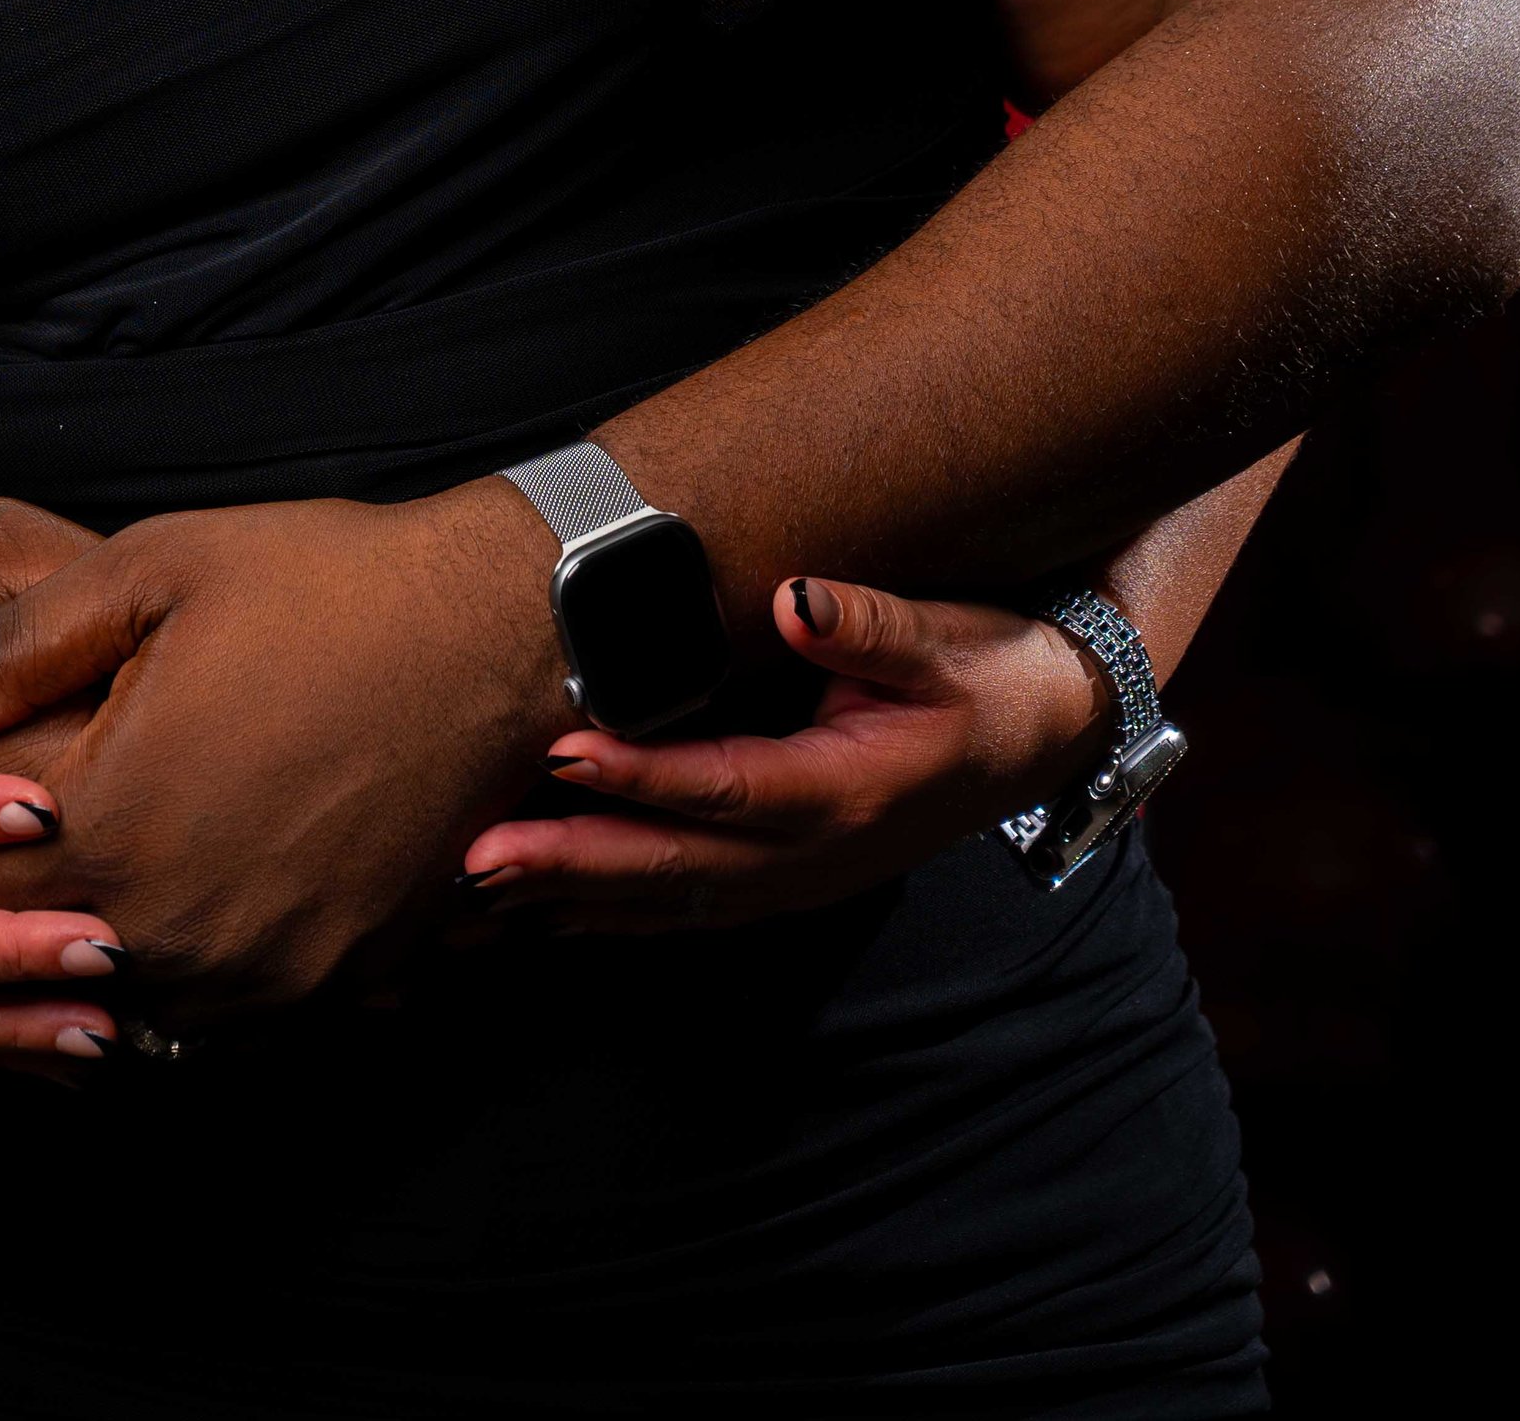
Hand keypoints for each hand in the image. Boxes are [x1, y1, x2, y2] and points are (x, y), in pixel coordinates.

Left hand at [0, 483, 566, 1016]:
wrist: (496, 633)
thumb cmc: (322, 586)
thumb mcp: (148, 574)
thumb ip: (9, 653)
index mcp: (115, 830)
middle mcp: (180, 931)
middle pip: (29, 957)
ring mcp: (264, 973)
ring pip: (123, 1002)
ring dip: (81, 956)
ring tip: (58, 889)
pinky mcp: (332, 982)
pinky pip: (218, 1016)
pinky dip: (177, 974)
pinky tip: (168, 907)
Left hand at [456, 574, 1105, 928]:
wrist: (1048, 736)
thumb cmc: (988, 675)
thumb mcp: (946, 639)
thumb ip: (867, 625)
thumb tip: (794, 600)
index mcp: (847, 790)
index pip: (723, 786)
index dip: (639, 777)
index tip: (558, 753)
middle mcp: (814, 856)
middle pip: (676, 866)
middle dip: (570, 862)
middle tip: (476, 856)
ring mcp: (798, 881)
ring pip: (668, 903)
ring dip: (570, 901)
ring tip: (472, 900)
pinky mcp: (784, 882)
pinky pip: (684, 911)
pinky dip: (608, 917)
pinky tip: (540, 918)